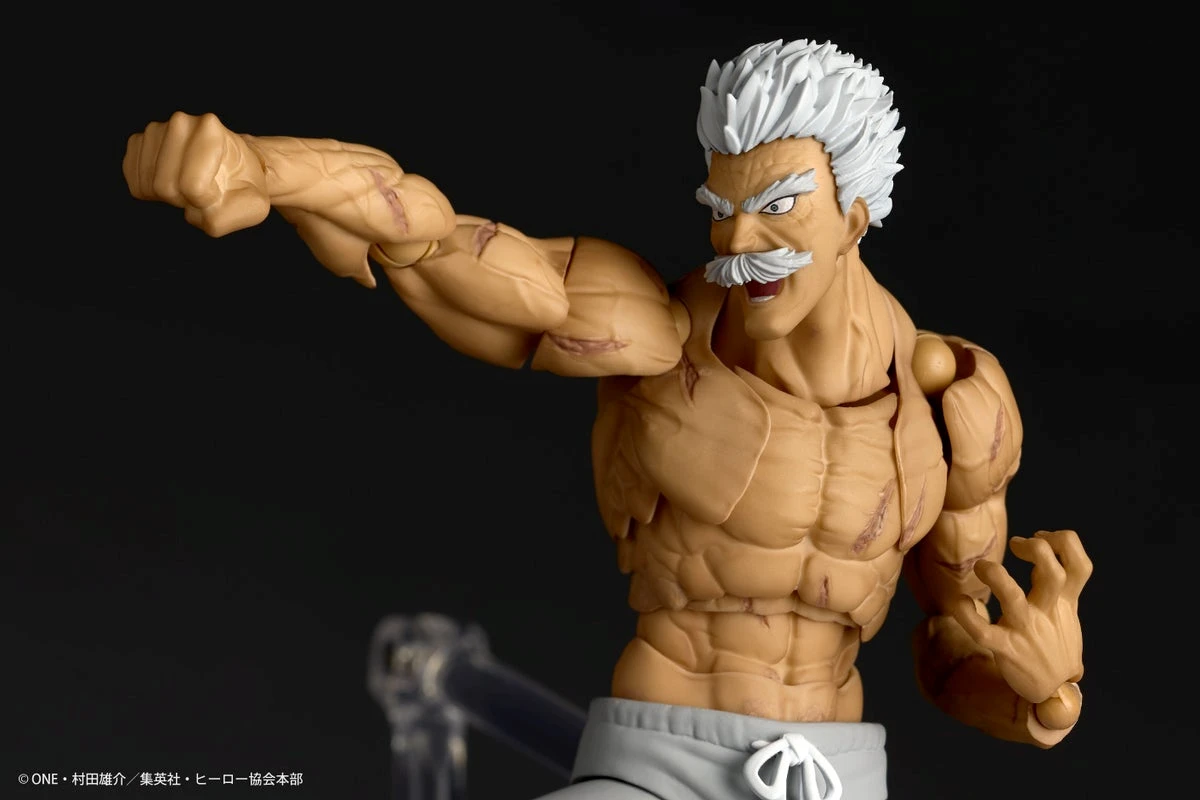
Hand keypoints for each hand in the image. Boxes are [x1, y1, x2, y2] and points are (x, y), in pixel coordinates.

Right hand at [123, 112, 269, 236]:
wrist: (232, 167)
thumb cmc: (242, 185)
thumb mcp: (253, 206)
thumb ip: (231, 216)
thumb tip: (198, 211)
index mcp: (211, 130)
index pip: (192, 186)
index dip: (205, 200)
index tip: (218, 191)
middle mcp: (181, 122)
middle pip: (165, 187)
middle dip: (184, 199)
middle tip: (203, 190)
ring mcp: (155, 130)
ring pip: (148, 185)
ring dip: (169, 196)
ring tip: (189, 184)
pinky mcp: (138, 142)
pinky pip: (134, 181)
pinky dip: (152, 192)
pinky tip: (171, 181)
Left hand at [951, 530, 1092, 704]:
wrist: (1053, 690)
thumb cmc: (1054, 642)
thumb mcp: (1064, 612)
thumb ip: (1054, 581)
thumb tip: (1039, 546)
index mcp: (1065, 604)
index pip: (1080, 566)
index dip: (1063, 543)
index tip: (1039, 537)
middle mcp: (1048, 613)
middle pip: (1053, 574)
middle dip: (1035, 550)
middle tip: (1015, 544)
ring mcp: (1027, 631)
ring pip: (1013, 598)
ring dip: (996, 576)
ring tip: (982, 566)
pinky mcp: (1006, 649)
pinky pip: (982, 631)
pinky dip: (967, 614)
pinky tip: (960, 603)